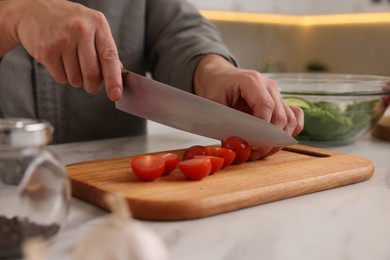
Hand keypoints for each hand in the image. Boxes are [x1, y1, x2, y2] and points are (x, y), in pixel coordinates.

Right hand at [7, 0, 121, 100]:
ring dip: (76, 80)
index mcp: (98, 24)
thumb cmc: (69, 21)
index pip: (109, 57)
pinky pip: (61, 78)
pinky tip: (59, 61)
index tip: (116, 95)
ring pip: (76, 79)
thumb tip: (118, 75)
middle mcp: (81, 30)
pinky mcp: (47, 50)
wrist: (33, 9)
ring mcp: (62, 40)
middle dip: (93, 86)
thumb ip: (105, 50)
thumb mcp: (92, 26)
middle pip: (92, 74)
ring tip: (71, 63)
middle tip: (91, 85)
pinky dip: (62, 76)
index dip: (114, 79)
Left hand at [194, 54, 303, 158]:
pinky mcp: (281, 103)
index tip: (254, 144)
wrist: (220, 77)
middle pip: (281, 115)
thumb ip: (225, 120)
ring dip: (279, 140)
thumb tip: (237, 144)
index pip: (265, 104)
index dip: (263, 127)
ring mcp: (277, 94)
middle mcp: (269, 86)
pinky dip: (290, 132)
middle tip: (255, 153)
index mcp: (251, 81)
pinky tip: (275, 142)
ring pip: (290, 120)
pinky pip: (295, 118)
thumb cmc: (216, 89)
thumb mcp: (214, 103)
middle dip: (270, 139)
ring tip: (261, 152)